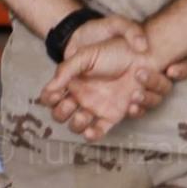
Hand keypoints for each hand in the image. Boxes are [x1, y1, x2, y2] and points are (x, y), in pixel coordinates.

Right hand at [39, 36, 173, 140]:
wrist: (138, 58)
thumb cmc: (110, 54)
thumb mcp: (84, 56)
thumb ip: (66, 71)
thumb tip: (49, 88)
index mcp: (71, 82)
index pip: (51, 96)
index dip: (48, 99)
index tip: (55, 95)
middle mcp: (81, 97)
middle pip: (61, 114)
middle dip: (61, 113)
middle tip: (69, 104)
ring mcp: (96, 107)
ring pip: (78, 125)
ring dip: (77, 125)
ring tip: (82, 116)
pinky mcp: (113, 115)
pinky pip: (101, 129)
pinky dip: (95, 133)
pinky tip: (92, 130)